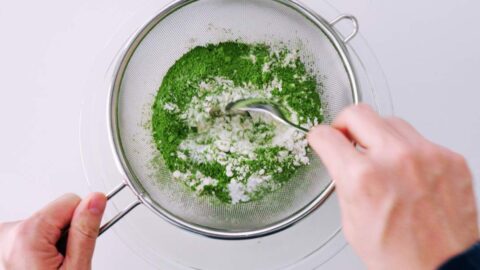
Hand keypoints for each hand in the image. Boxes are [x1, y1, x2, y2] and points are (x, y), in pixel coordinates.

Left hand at [0, 193, 106, 269]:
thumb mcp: (76, 268)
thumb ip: (85, 231)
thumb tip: (96, 199)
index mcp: (26, 233)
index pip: (71, 201)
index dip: (81, 225)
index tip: (75, 247)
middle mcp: (7, 231)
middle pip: (56, 214)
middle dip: (64, 235)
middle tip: (61, 264)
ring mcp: (2, 239)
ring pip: (45, 224)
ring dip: (51, 244)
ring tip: (48, 267)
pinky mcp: (3, 245)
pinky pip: (30, 234)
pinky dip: (37, 249)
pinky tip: (38, 266)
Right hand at [307, 104, 477, 269]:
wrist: (443, 269)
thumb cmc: (400, 256)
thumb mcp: (352, 222)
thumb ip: (344, 182)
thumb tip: (340, 158)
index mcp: (363, 178)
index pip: (327, 135)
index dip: (319, 137)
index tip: (321, 137)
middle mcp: (395, 159)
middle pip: (358, 113)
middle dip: (344, 124)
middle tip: (346, 138)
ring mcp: (426, 155)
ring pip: (390, 120)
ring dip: (378, 135)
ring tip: (380, 157)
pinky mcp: (449, 158)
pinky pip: (420, 139)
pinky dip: (408, 150)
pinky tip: (408, 171)